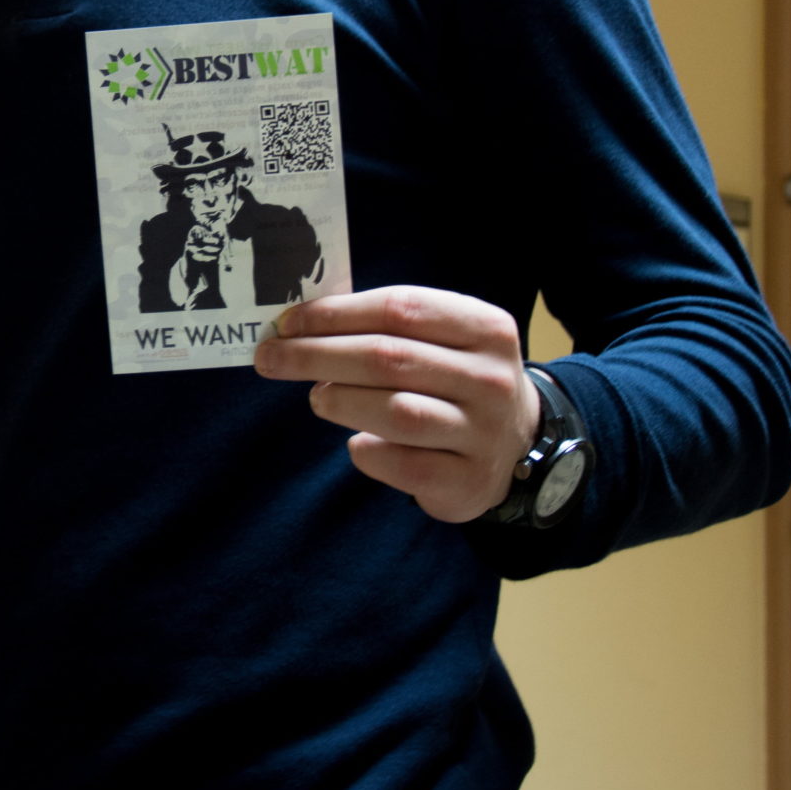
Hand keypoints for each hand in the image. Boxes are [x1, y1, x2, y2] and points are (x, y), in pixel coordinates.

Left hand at [254, 285, 541, 522]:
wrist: (519, 447)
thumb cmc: (459, 382)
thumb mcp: (446, 342)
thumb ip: (389, 327)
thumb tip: (302, 323)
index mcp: (485, 328)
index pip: (400, 308)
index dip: (336, 313)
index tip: (287, 321)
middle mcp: (490, 379)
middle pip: (389, 358)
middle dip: (318, 354)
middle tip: (271, 357)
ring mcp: (483, 433)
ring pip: (397, 412)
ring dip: (341, 401)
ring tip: (317, 397)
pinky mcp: (468, 481)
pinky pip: (404, 466)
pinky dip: (369, 453)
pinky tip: (357, 444)